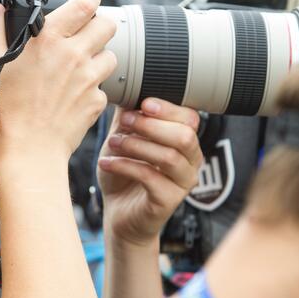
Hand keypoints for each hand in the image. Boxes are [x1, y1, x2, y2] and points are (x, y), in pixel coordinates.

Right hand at [0, 0, 117, 161]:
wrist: (27, 152)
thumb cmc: (4, 112)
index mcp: (48, 39)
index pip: (86, 3)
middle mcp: (74, 54)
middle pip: (107, 24)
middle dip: (99, 25)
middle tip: (86, 33)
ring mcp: (89, 78)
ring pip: (110, 55)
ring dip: (99, 57)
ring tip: (80, 67)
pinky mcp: (97, 101)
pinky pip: (103, 87)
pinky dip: (93, 89)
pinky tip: (74, 96)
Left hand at [98, 98, 203, 246]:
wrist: (118, 214)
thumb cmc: (124, 173)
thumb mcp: (124, 137)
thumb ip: (129, 114)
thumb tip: (125, 83)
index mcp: (185, 141)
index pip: (190, 117)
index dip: (168, 108)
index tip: (143, 102)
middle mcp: (191, 161)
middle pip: (185, 135)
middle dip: (151, 125)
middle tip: (124, 122)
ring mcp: (183, 184)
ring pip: (169, 157)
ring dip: (136, 145)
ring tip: (112, 143)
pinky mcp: (168, 202)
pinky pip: (150, 178)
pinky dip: (125, 166)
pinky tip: (107, 163)